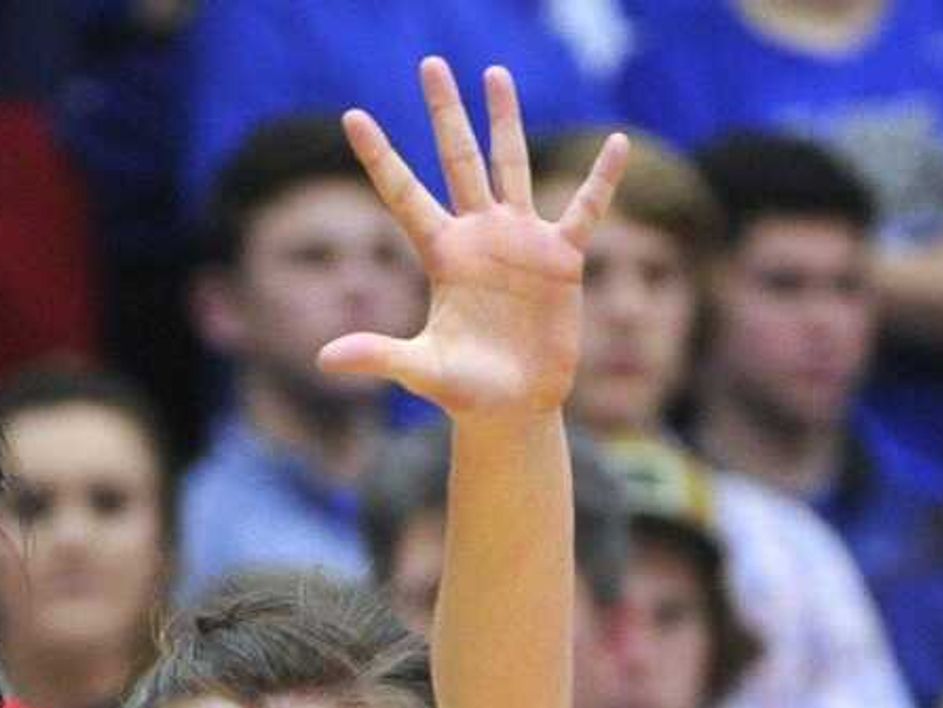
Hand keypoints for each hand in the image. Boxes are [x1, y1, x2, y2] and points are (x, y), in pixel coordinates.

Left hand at [321, 58, 626, 419]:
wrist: (512, 409)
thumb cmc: (464, 391)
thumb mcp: (420, 370)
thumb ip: (377, 355)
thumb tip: (324, 358)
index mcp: (442, 256)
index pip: (403, 195)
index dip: (379, 156)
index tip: (351, 116)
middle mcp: (478, 237)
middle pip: (458, 160)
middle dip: (444, 113)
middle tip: (430, 65)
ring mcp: (520, 242)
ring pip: (510, 165)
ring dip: (505, 120)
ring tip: (496, 74)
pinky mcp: (561, 259)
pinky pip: (585, 209)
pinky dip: (602, 180)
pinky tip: (618, 144)